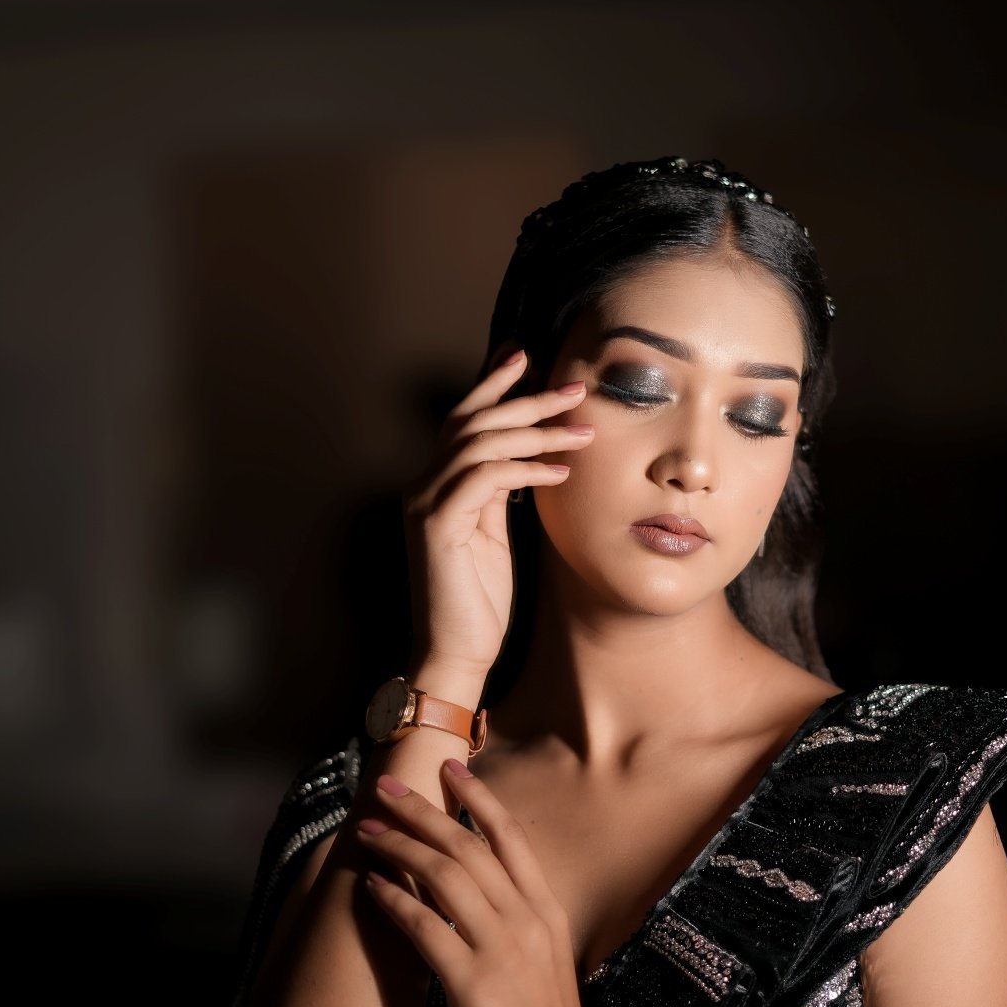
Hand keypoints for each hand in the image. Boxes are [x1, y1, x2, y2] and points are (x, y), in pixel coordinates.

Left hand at [354, 762, 607, 1006]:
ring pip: (444, 876)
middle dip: (423, 811)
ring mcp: (502, 950)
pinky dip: (394, 900)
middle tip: (387, 786)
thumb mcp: (541, 965)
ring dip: (399, 845)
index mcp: (546, 912)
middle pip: (468, 846)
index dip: (478, 799)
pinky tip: (370, 885)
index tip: (450, 767)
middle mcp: (527, 920)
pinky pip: (425, 928)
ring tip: (365, 829)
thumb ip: (513, 928)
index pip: (510, 838)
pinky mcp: (473, 985)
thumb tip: (472, 901)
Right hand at [402, 345, 593, 680]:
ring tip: (582, 430)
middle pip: (474, 421)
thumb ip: (501, 493)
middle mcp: (424, 486)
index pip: (463, 419)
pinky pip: (485, 479)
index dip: (492, 383)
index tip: (525, 355)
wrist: (456, 651)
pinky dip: (525, 469)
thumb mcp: (494, 534)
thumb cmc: (480, 600)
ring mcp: (426, 504)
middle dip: (526, 398)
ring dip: (536, 432)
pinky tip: (559, 473)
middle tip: (573, 387)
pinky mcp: (437, 526)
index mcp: (438, 484)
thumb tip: (530, 457)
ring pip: (480, 443)